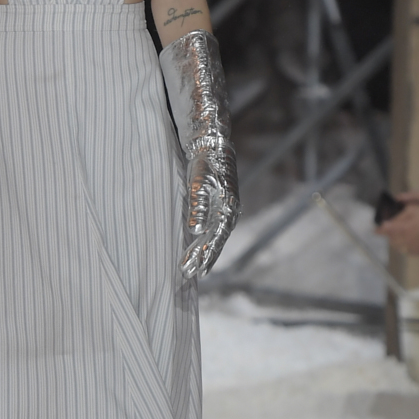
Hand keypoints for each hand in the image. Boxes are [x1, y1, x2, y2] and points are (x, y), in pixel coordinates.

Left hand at [182, 141, 238, 277]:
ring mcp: (226, 210)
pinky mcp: (220, 205)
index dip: (205, 255)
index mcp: (227, 209)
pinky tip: (197, 248)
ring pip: (214, 237)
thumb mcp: (200, 182)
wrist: (214, 145)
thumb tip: (196, 230)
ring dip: (203, 252)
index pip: (216, 238)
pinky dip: (205, 241)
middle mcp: (230, 213)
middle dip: (202, 259)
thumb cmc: (206, 163)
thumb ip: (198, 206)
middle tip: (188, 274)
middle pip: (215, 241)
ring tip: (193, 268)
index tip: (196, 269)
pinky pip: (213, 229)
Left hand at [373, 190, 418, 255]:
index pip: (386, 230)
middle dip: (390, 234)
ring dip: (397, 240)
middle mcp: (407, 240)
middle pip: (391, 240)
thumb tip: (387, 222)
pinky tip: (411, 239)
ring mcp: (414, 248)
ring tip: (403, 233)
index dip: (379, 231)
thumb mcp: (414, 209)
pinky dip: (406, 245)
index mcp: (404, 228)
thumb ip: (399, 216)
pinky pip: (408, 250)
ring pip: (398, 246)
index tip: (374, 231)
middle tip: (392, 229)